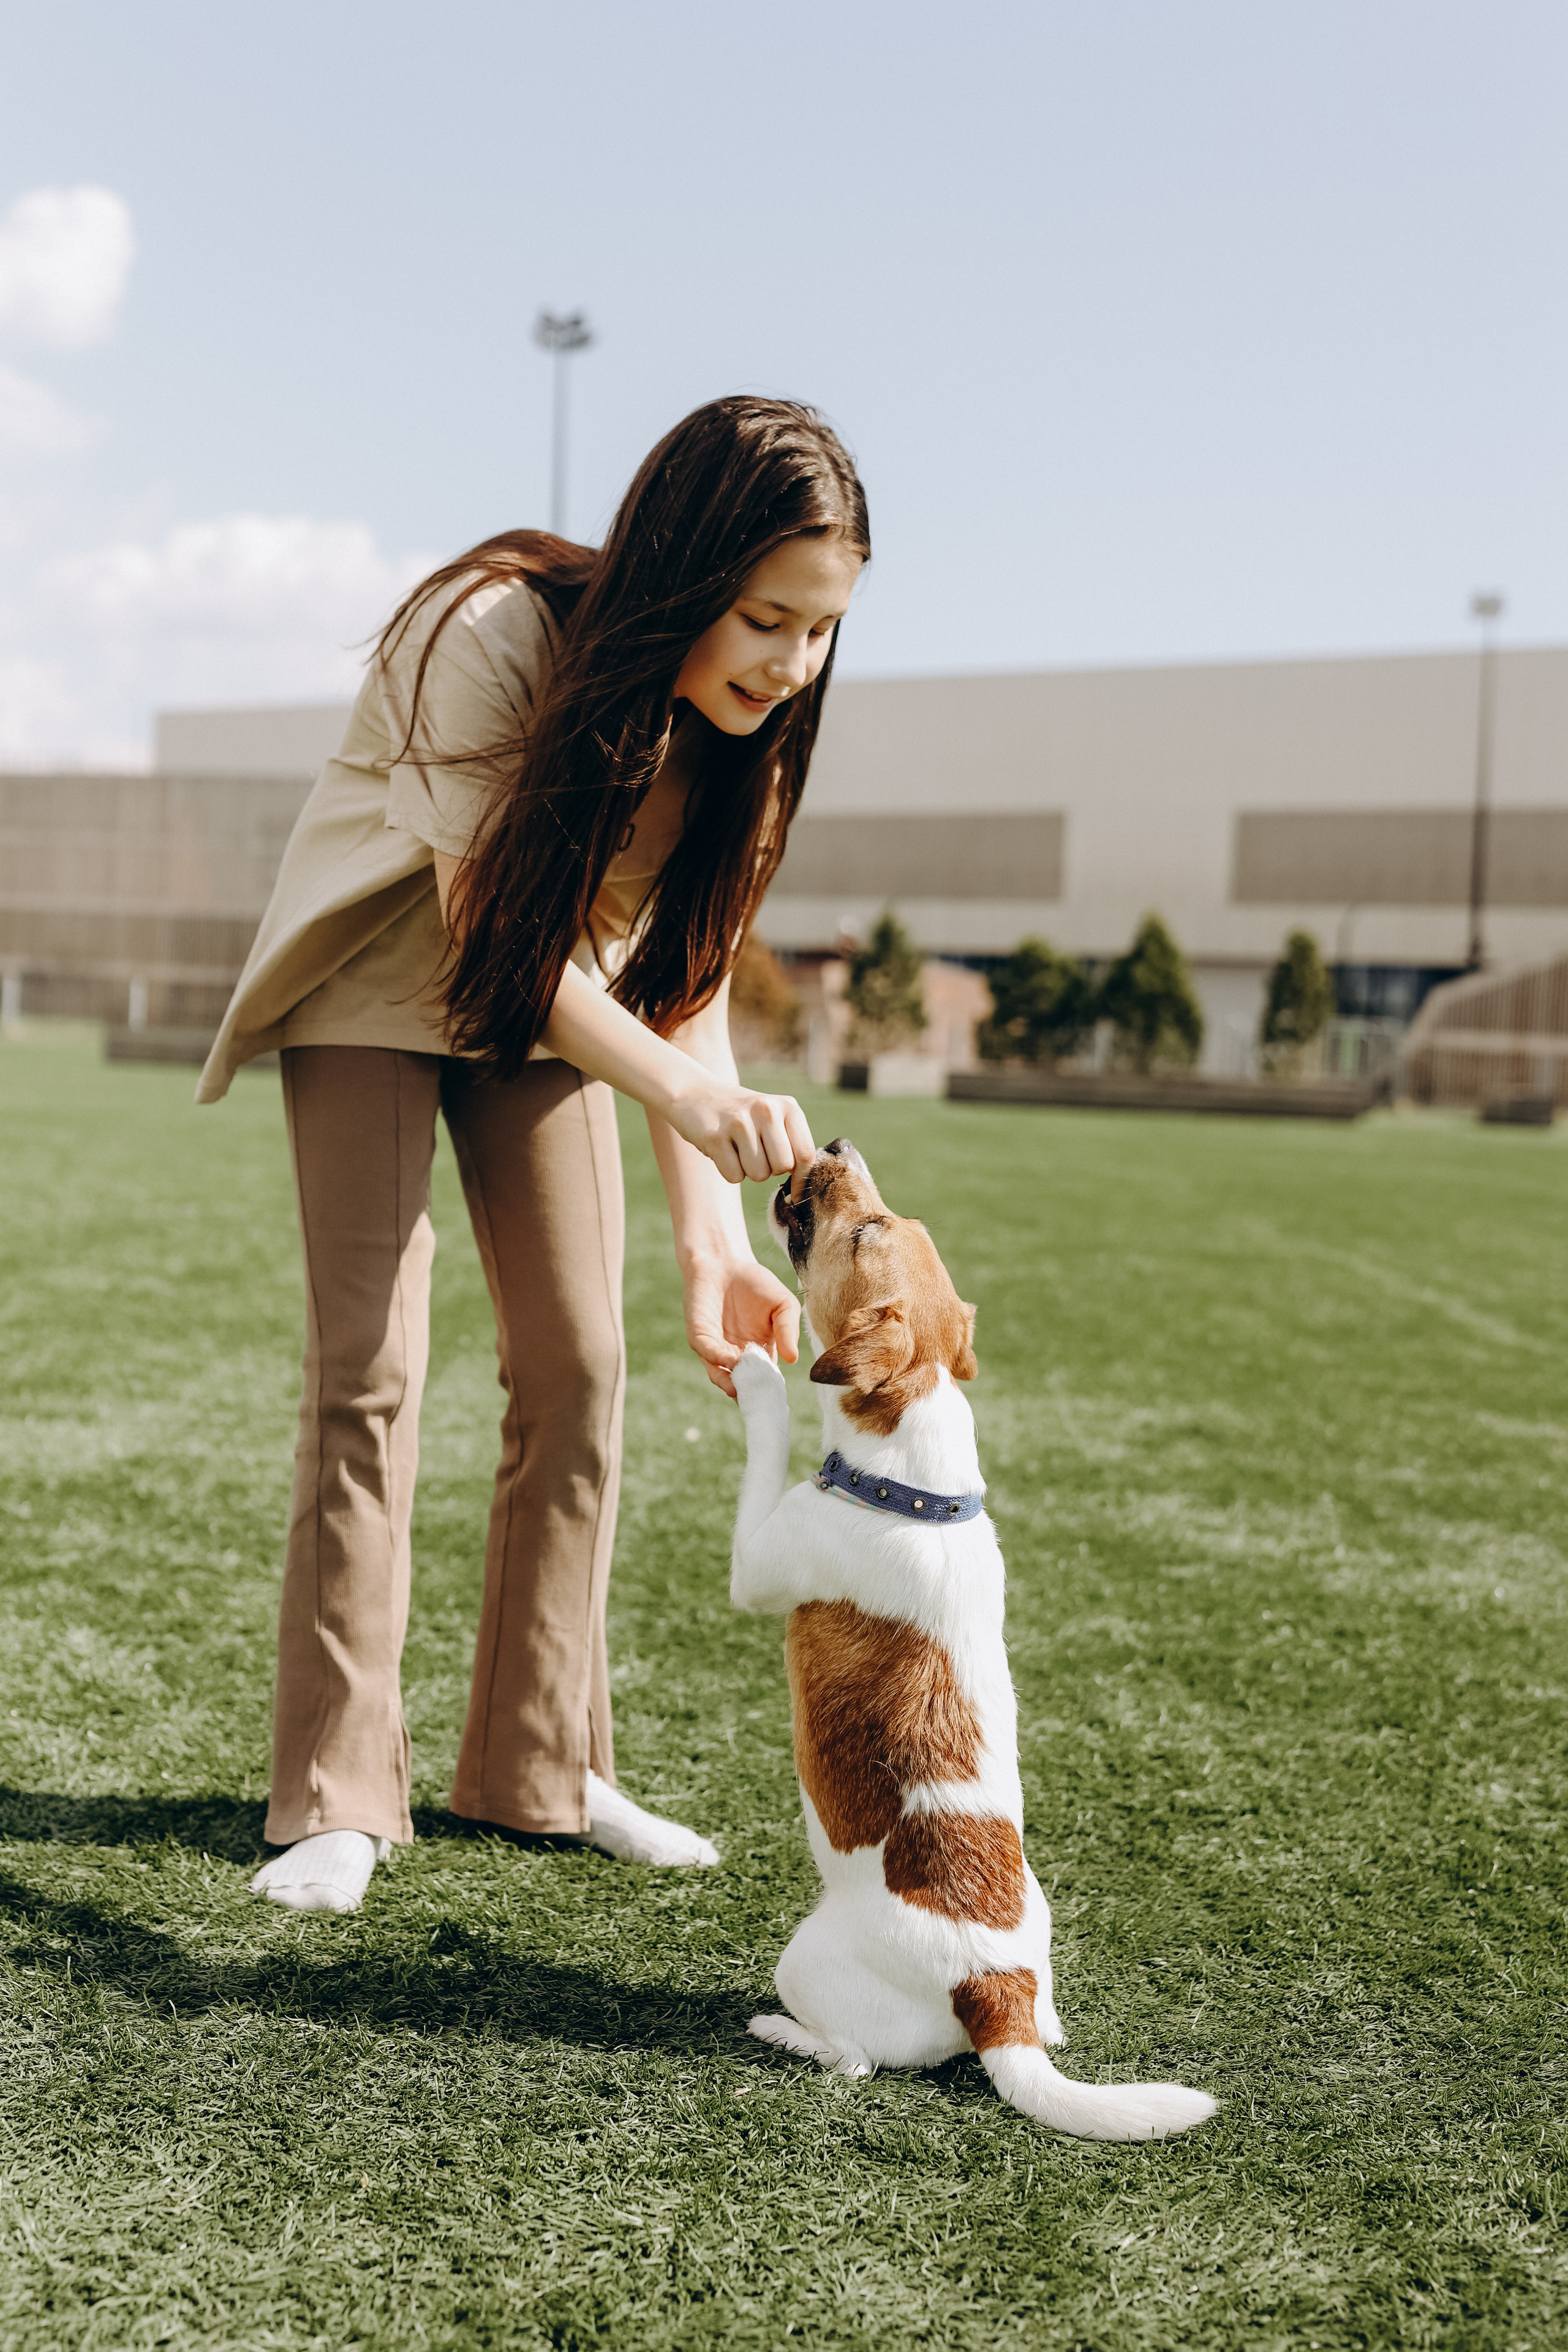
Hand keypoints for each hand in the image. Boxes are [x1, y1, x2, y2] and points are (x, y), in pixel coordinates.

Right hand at [665, 1080, 814, 1185]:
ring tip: (739, 1149)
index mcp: (787, 1106)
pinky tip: (724, 1150)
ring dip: (749, 1171)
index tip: (796, 1193)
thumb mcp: (773, 1117)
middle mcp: (766, 1110)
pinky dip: (730, 1171)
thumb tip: (802, 1186)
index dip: (802, 1179)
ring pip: (759, 1175)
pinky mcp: (715, 1137)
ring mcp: (740, 1122)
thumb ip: (792, 1144)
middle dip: (771, 1171)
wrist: (697, 1094)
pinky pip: (734, 1176)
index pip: (806, 1153)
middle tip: (757, 1155)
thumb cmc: (743, 1116)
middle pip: (782, 1167)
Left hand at [683, 1251, 800, 1397]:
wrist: (725, 1261)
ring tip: (745, 1389)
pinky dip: (720, 1360)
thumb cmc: (756, 1284)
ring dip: (732, 1383)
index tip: (779, 1404)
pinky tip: (732, 1360)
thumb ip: (788, 1330)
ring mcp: (716, 1350)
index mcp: (759, 1353)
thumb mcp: (783, 1305)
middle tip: (761, 1406)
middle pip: (742, 1385)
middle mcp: (736, 1357)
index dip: (770, 1392)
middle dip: (750, 1396)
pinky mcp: (699, 1337)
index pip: (765, 1380)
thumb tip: (792, 1361)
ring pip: (722, 1375)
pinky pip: (708, 1353)